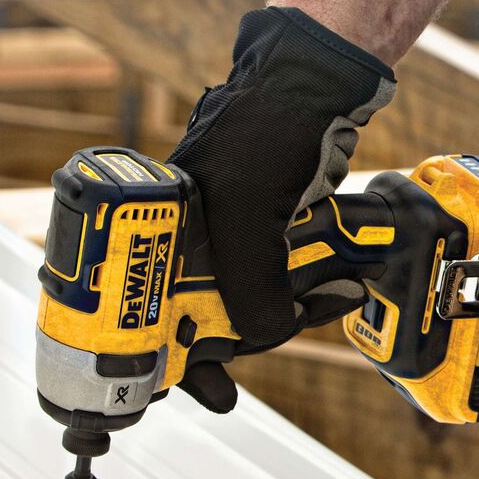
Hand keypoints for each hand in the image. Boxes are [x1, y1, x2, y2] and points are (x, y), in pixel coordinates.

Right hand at [165, 6, 393, 412]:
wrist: (316, 87)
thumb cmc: (264, 130)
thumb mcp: (247, 214)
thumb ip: (249, 287)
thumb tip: (264, 337)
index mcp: (156, 229)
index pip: (143, 310)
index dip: (165, 357)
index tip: (198, 390)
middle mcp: (184, 237)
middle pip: (199, 316)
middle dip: (237, 343)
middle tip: (263, 357)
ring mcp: (227, 234)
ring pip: (246, 303)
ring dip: (285, 317)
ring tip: (327, 303)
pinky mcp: (266, 230)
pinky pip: (279, 280)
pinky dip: (307, 294)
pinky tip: (335, 292)